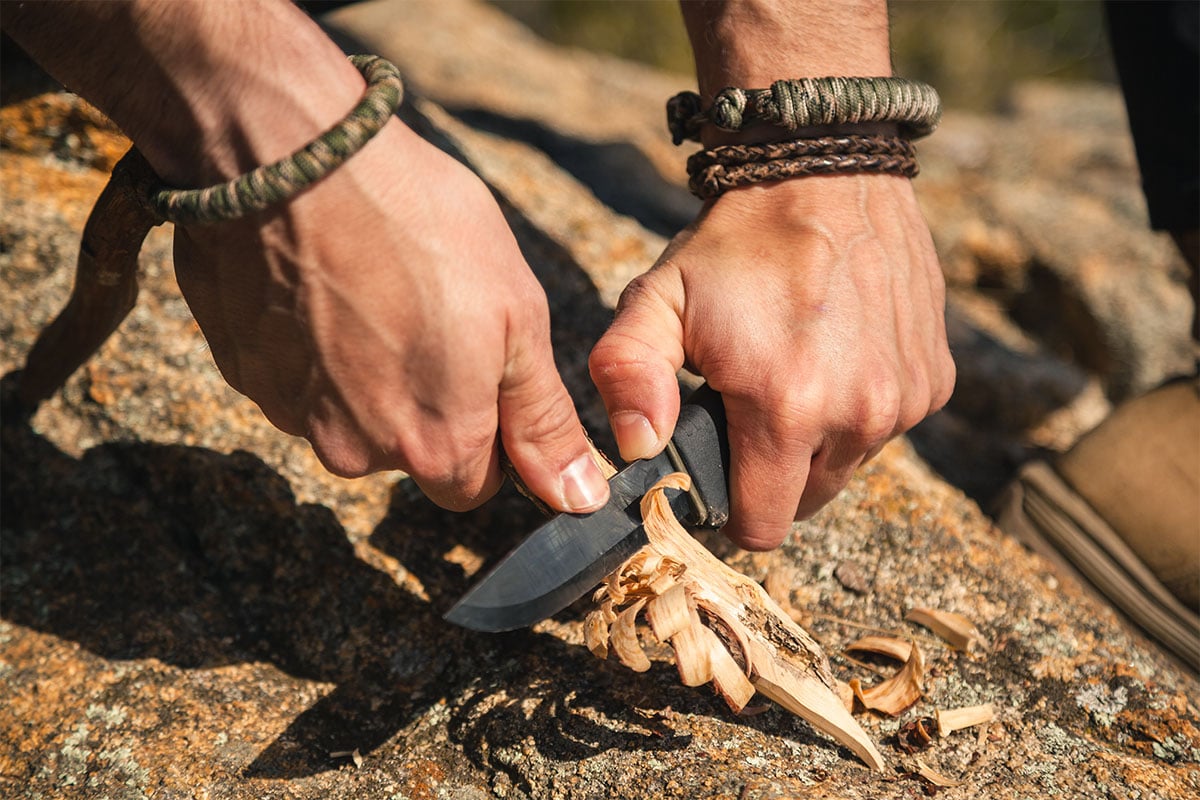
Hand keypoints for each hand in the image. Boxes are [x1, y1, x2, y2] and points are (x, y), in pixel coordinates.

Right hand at [172, 119, 609, 512]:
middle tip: (427, 313)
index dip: (486, 432)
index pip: (473, 484)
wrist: (290, 158)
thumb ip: (543, 420)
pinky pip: (293, 377)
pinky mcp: (242, 371)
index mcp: (435, 445)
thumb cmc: (419, 226)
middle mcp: (357, 450)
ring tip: (374, 288)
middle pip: (406, 449)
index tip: (481, 371)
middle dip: (423, 400)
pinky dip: (310, 344)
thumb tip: (577, 497)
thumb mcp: (516, 317)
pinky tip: (323, 285)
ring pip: (348, 414)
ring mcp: (291, 413)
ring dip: (363, 370)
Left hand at [589, 175, 954, 548]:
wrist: (824, 170)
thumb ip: (627, 375)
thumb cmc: (733, 242)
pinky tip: (837, 353)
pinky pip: (889, 427)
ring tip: (793, 370)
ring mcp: (908, 399)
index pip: (761, 526)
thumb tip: (636, 449)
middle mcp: (861, 415)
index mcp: (788, 410)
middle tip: (748, 409)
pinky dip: (860, 406)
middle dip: (772, 473)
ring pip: (849, 465)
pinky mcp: (937, 379)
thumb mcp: (657, 300)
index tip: (715, 467)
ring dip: (819, 439)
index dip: (729, 509)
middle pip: (807, 501)